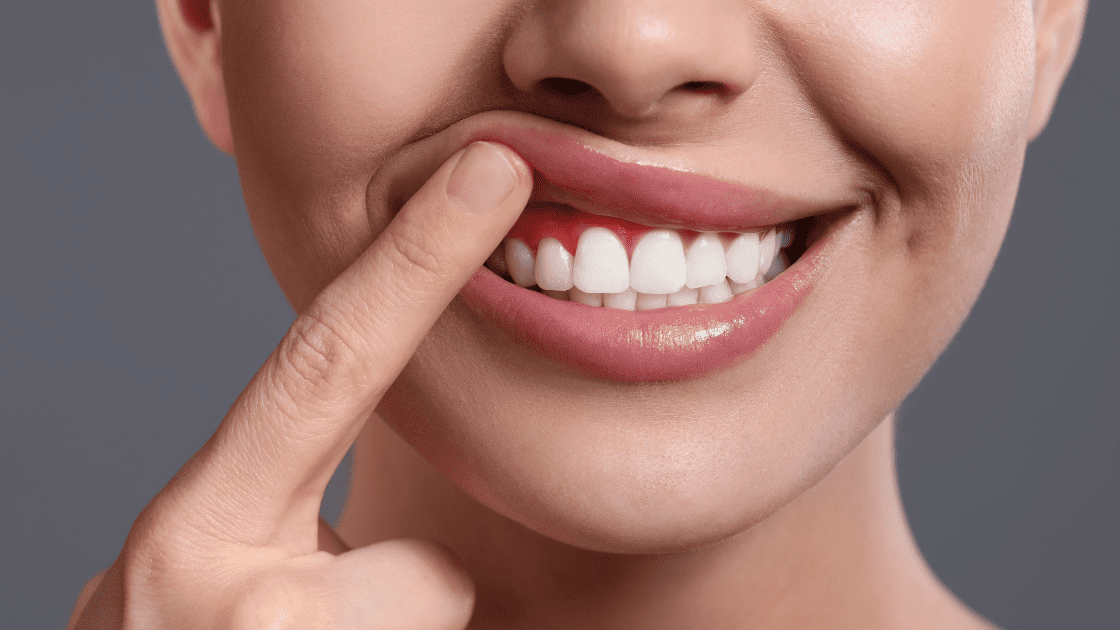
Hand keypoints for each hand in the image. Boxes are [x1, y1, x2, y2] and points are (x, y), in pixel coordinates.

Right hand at [69, 141, 532, 629]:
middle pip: (422, 570)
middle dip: (402, 608)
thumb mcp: (191, 582)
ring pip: (428, 628)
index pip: (325, 366)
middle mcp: (229, 594)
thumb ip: (268, 520)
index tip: (489, 179)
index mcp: (190, 535)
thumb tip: (369, 506)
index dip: (413, 263)